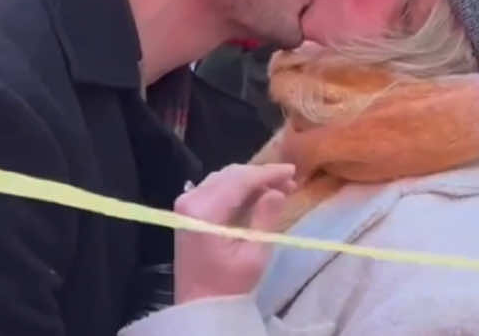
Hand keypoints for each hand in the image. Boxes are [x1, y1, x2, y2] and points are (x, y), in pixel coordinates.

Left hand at [174, 164, 295, 303]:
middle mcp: (190, 199)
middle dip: (261, 176)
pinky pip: (215, 188)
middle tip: (289, 181)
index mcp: (204, 210)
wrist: (199, 308)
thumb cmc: (228, 286)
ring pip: (223, 179)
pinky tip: (256, 194)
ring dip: (250, 181)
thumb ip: (265, 219)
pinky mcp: (188, 210)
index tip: (292, 170)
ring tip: (277, 188)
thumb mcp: (253, 256)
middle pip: (230, 175)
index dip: (268, 173)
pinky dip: (237, 188)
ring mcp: (186, 204)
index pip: (240, 180)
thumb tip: (278, 191)